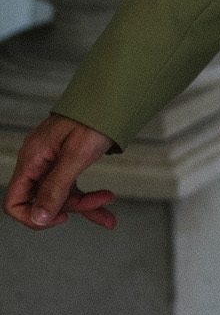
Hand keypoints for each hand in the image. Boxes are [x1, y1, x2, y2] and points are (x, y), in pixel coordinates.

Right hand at [4, 115, 116, 230]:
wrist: (110, 97)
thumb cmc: (93, 119)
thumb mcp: (76, 156)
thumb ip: (56, 188)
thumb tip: (39, 218)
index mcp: (32, 159)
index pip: (14, 201)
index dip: (32, 216)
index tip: (59, 217)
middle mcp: (37, 162)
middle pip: (41, 200)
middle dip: (70, 208)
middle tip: (97, 202)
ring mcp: (51, 162)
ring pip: (60, 196)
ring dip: (84, 204)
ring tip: (108, 201)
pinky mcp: (65, 162)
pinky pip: (71, 187)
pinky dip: (88, 197)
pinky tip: (104, 200)